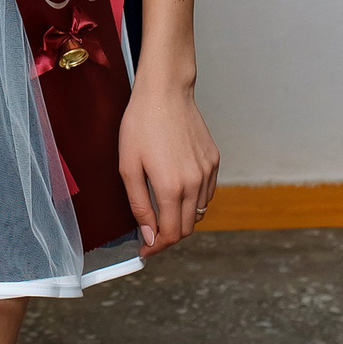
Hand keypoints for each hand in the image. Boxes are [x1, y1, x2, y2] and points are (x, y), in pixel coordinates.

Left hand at [117, 76, 219, 255]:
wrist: (165, 92)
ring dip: (181, 219)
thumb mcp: (128, 167)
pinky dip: (193, 201)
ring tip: (161, 212)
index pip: (170, 234)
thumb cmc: (141, 125)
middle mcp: (195, 183)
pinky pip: (206, 193)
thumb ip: (139, 205)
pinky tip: (176, 191)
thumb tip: (148, 236)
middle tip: (149, 235)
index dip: (156, 247)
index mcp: (171, 188)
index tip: (144, 250)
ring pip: (198, 212)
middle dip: (167, 237)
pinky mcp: (214, 160)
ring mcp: (208, 172)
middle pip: (186, 228)